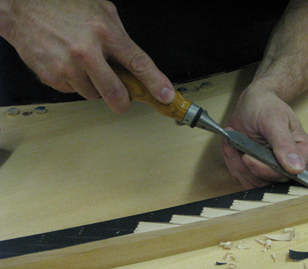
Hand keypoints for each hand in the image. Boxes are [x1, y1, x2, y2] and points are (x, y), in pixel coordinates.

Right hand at [0, 0, 174, 112]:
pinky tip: (67, 64)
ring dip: (94, 86)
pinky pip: (73, 91)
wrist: (21, 6)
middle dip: (123, 101)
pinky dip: (74, 83)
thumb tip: (136, 64)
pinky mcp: (52, 76)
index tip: (167, 97)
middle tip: (124, 100)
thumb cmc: (63, 5)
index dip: (156, 83)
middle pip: (116, 93)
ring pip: (93, 94)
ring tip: (83, 64)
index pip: (138, 64)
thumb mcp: (101, 11)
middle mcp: (86, 51)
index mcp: (105, 31)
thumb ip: (120, 37)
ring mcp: (67, 66)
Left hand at [221, 84, 307, 188]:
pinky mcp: (259, 173)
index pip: (288, 173)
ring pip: (255, 183)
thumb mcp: (274, 120)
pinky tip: (230, 149)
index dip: (265, 169)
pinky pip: (245, 179)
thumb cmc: (267, 106)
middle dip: (247, 166)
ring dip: (238, 166)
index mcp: (303, 152)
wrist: (253, 104)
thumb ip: (284, 144)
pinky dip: (234, 165)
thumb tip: (297, 168)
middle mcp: (290, 165)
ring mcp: (274, 170)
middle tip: (234, 148)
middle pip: (270, 181)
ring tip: (231, 145)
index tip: (247, 156)